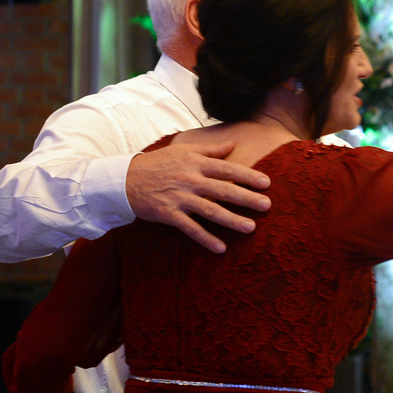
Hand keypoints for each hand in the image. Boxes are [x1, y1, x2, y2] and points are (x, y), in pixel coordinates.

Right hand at [126, 141, 271, 253]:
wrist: (125, 179)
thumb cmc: (158, 163)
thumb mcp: (183, 150)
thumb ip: (210, 149)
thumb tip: (233, 144)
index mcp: (196, 163)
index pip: (227, 169)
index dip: (248, 176)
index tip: (266, 183)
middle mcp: (190, 180)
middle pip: (223, 190)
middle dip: (247, 198)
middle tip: (267, 205)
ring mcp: (180, 198)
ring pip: (211, 211)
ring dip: (232, 220)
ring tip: (251, 227)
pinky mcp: (169, 214)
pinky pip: (191, 228)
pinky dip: (206, 238)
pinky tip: (221, 248)